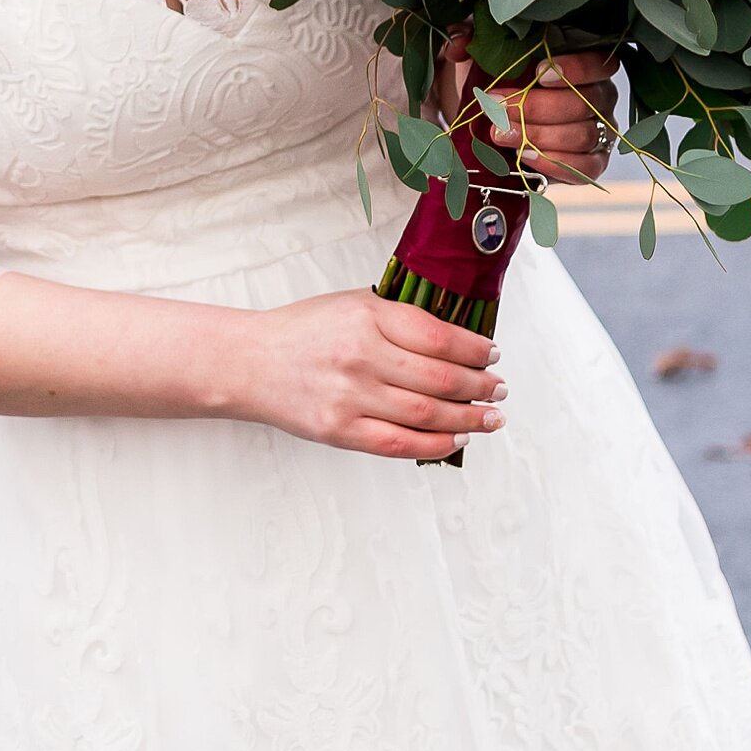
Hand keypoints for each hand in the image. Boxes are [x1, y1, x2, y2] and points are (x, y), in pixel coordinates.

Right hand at [237, 288, 508, 460]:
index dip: (474, 349)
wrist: (251, 362)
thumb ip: (398, 318)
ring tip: (490, 417)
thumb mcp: (351, 305)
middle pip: (440, 378)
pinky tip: (456, 440)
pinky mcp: (340, 432)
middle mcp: (361, 356)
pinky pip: (399, 445)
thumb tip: (455, 338)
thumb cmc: (304, 330)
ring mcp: (351, 397)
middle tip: (500, 388)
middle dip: (480, 386)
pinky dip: (435, 445)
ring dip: (468, 418)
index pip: (438, 336)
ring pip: (427, 414)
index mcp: (367, 317)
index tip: (493, 354)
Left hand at [433, 25, 619, 184]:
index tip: (537, 73)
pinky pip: (586, 167)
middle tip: (498, 109)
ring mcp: (601, 130)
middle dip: (537, 107)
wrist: (498, 119)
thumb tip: (459, 41)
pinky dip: (555, 163)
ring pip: (583, 135)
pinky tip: (525, 156)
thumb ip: (472, 38)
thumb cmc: (501, 80)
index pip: (598, 62)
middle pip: (584, 102)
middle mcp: (600, 94)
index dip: (575, 68)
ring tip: (500, 134)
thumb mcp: (483, 55)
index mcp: (585, 60)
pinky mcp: (593, 161)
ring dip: (538, 136)